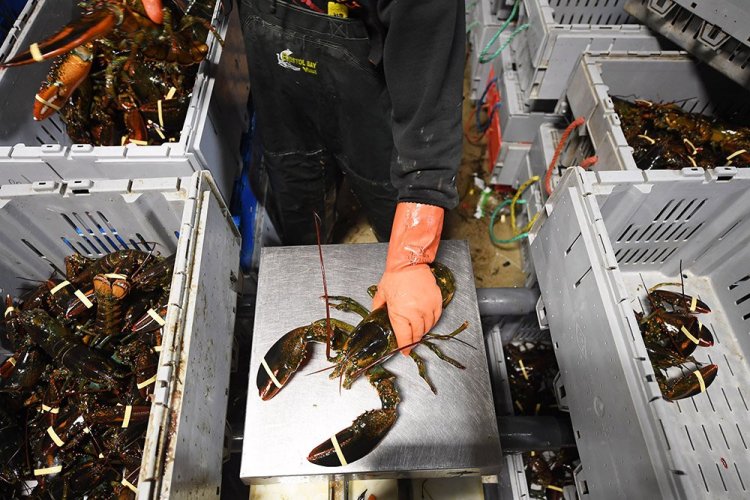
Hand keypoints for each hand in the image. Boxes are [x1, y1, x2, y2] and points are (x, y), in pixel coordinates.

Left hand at [372, 202, 443, 354]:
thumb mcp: (381, 293)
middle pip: (417, 334)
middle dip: (413, 341)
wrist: (409, 263)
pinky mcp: (436, 301)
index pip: (404, 337)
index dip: (404, 347)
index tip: (404, 352)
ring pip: (428, 327)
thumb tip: (376, 315)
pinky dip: (432, 322)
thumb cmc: (395, 277)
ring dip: (423, 331)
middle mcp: (415, 313)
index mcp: (400, 314)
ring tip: (418, 332)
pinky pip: (436, 317)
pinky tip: (427, 321)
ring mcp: (427, 308)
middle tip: (411, 342)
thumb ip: (378, 307)